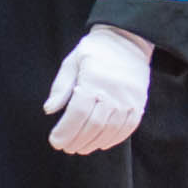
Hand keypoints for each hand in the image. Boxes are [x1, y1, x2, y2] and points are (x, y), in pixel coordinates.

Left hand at [43, 27, 150, 154]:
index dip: (65, 131)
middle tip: (66, 148)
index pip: (77, 113)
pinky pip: (128, 127)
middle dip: (77, 140)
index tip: (55, 141)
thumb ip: (61, 87)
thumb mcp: (72, 62)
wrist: (127, 40)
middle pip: (93, 125)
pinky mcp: (139, 103)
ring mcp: (128, 99)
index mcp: (93, 81)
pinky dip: (114, 139)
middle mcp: (113, 92)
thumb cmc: (95, 51)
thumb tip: (49, 110)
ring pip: (110, 129)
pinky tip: (101, 143)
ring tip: (80, 148)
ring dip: (93, 143)